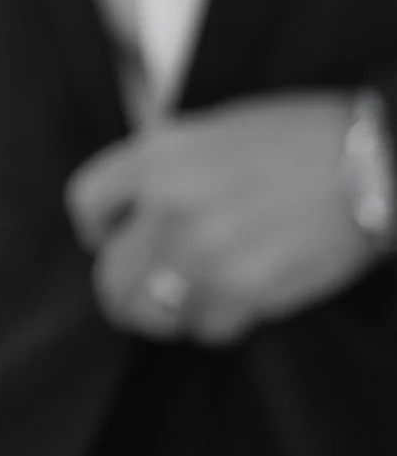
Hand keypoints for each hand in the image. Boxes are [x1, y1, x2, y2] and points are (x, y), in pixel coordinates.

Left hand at [66, 95, 377, 344]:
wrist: (371, 163)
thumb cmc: (303, 137)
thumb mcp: (213, 129)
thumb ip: (165, 166)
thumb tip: (135, 205)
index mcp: (157, 156)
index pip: (86, 203)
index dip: (96, 229)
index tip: (106, 239)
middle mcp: (168, 206)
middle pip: (110, 276)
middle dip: (123, 291)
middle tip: (141, 295)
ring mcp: (203, 254)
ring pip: (150, 312)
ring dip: (166, 314)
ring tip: (186, 303)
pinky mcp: (243, 291)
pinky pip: (206, 327)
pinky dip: (216, 322)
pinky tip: (235, 301)